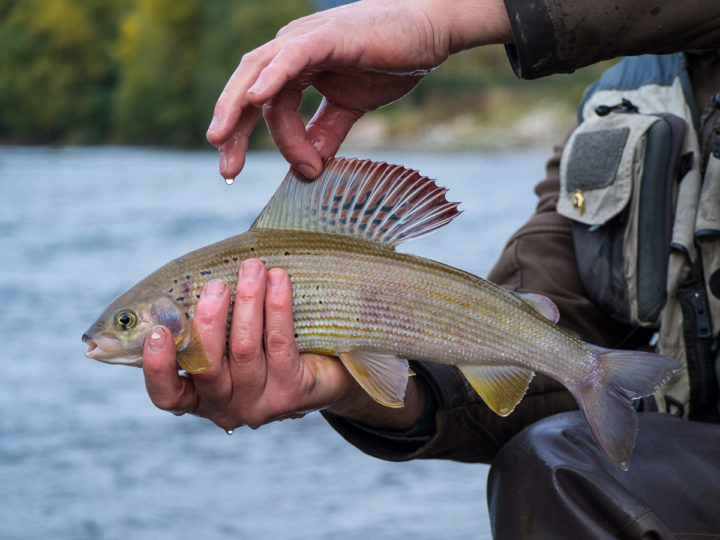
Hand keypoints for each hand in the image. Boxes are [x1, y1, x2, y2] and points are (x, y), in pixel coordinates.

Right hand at [142, 259, 425, 431]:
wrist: (324, 378)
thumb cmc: (267, 352)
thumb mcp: (231, 345)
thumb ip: (210, 326)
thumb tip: (196, 279)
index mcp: (201, 398)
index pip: (167, 396)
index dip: (158, 367)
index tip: (158, 331)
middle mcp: (228, 407)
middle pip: (208, 367)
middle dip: (209, 320)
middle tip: (216, 285)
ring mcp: (261, 404)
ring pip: (245, 350)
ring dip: (247, 302)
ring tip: (253, 268)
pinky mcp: (293, 393)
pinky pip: (280, 344)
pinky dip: (278, 307)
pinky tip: (279, 281)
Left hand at [206, 0, 511, 179]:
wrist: (429, 32)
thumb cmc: (391, 61)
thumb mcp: (351, 107)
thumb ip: (326, 134)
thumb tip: (308, 171)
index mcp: (295, 66)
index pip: (263, 105)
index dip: (251, 140)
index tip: (244, 173)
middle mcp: (292, 50)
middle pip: (249, 88)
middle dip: (232, 128)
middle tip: (225, 168)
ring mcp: (307, 39)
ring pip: (260, 71)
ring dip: (237, 106)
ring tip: (222, 139)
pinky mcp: (328, 36)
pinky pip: (293, 56)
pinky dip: (272, 76)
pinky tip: (256, 99)